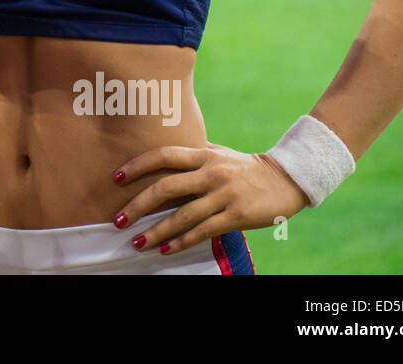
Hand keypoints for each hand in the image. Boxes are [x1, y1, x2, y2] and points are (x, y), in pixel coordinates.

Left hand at [112, 143, 307, 256]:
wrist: (287, 179)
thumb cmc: (245, 166)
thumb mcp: (218, 152)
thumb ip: (192, 152)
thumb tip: (162, 153)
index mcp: (203, 155)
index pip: (163, 155)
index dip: (137, 166)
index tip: (115, 178)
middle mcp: (210, 173)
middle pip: (166, 188)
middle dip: (137, 205)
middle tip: (118, 219)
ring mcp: (223, 195)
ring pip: (182, 216)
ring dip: (156, 231)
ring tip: (136, 242)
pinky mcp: (235, 216)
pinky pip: (202, 232)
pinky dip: (181, 242)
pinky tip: (164, 250)